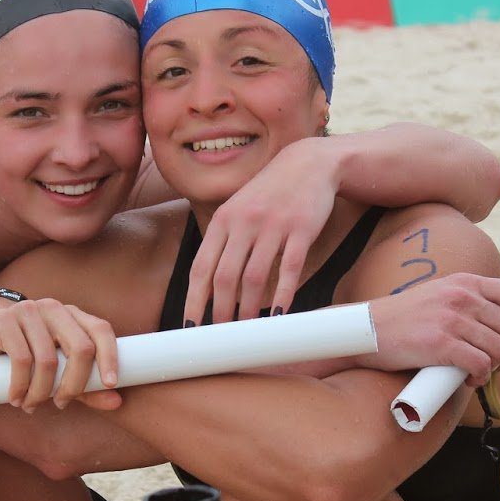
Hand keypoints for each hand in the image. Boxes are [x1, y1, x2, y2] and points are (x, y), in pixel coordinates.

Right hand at [0, 298, 120, 412]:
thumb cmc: (22, 362)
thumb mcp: (57, 375)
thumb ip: (86, 388)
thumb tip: (118, 402)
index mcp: (72, 315)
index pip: (101, 329)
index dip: (110, 356)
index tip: (110, 385)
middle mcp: (53, 307)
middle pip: (80, 347)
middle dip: (74, 385)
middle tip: (61, 404)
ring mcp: (27, 310)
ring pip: (48, 360)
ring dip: (41, 392)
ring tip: (31, 406)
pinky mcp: (2, 319)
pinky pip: (21, 359)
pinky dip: (21, 386)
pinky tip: (16, 399)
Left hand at [185, 138, 336, 324]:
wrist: (308, 163)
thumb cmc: (269, 193)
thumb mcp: (238, 210)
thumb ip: (223, 242)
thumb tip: (209, 287)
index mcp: (223, 220)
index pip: (201, 268)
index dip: (194, 301)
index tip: (191, 327)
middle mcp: (243, 222)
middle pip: (225, 277)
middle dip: (220, 311)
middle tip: (222, 336)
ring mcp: (273, 225)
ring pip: (255, 277)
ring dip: (249, 308)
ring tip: (247, 330)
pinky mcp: (301, 229)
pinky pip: (289, 268)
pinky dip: (282, 295)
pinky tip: (278, 314)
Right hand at [361, 274, 499, 384]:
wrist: (366, 331)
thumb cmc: (404, 319)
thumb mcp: (440, 294)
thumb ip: (469, 301)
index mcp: (465, 282)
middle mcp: (462, 297)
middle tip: (495, 361)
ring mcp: (452, 319)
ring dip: (494, 367)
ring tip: (477, 370)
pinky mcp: (440, 344)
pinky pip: (481, 365)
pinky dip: (479, 378)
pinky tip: (467, 379)